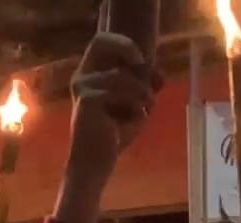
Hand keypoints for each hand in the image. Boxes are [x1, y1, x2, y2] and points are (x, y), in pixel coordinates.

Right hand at [67, 33, 157, 187]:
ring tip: (145, 110)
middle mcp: (82, 78)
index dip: (123, 44)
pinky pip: (125, 91)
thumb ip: (145, 86)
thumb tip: (158, 73)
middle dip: (130, 55)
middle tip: (143, 81)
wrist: (96, 163)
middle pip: (102, 42)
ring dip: (142, 93)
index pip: (100, 42)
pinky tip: (135, 120)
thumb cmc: (113, 136)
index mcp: (90, 76)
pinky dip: (136, 105)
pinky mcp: (88, 99)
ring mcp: (83, 87)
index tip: (141, 62)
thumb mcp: (135, 105)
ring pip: (125, 75)